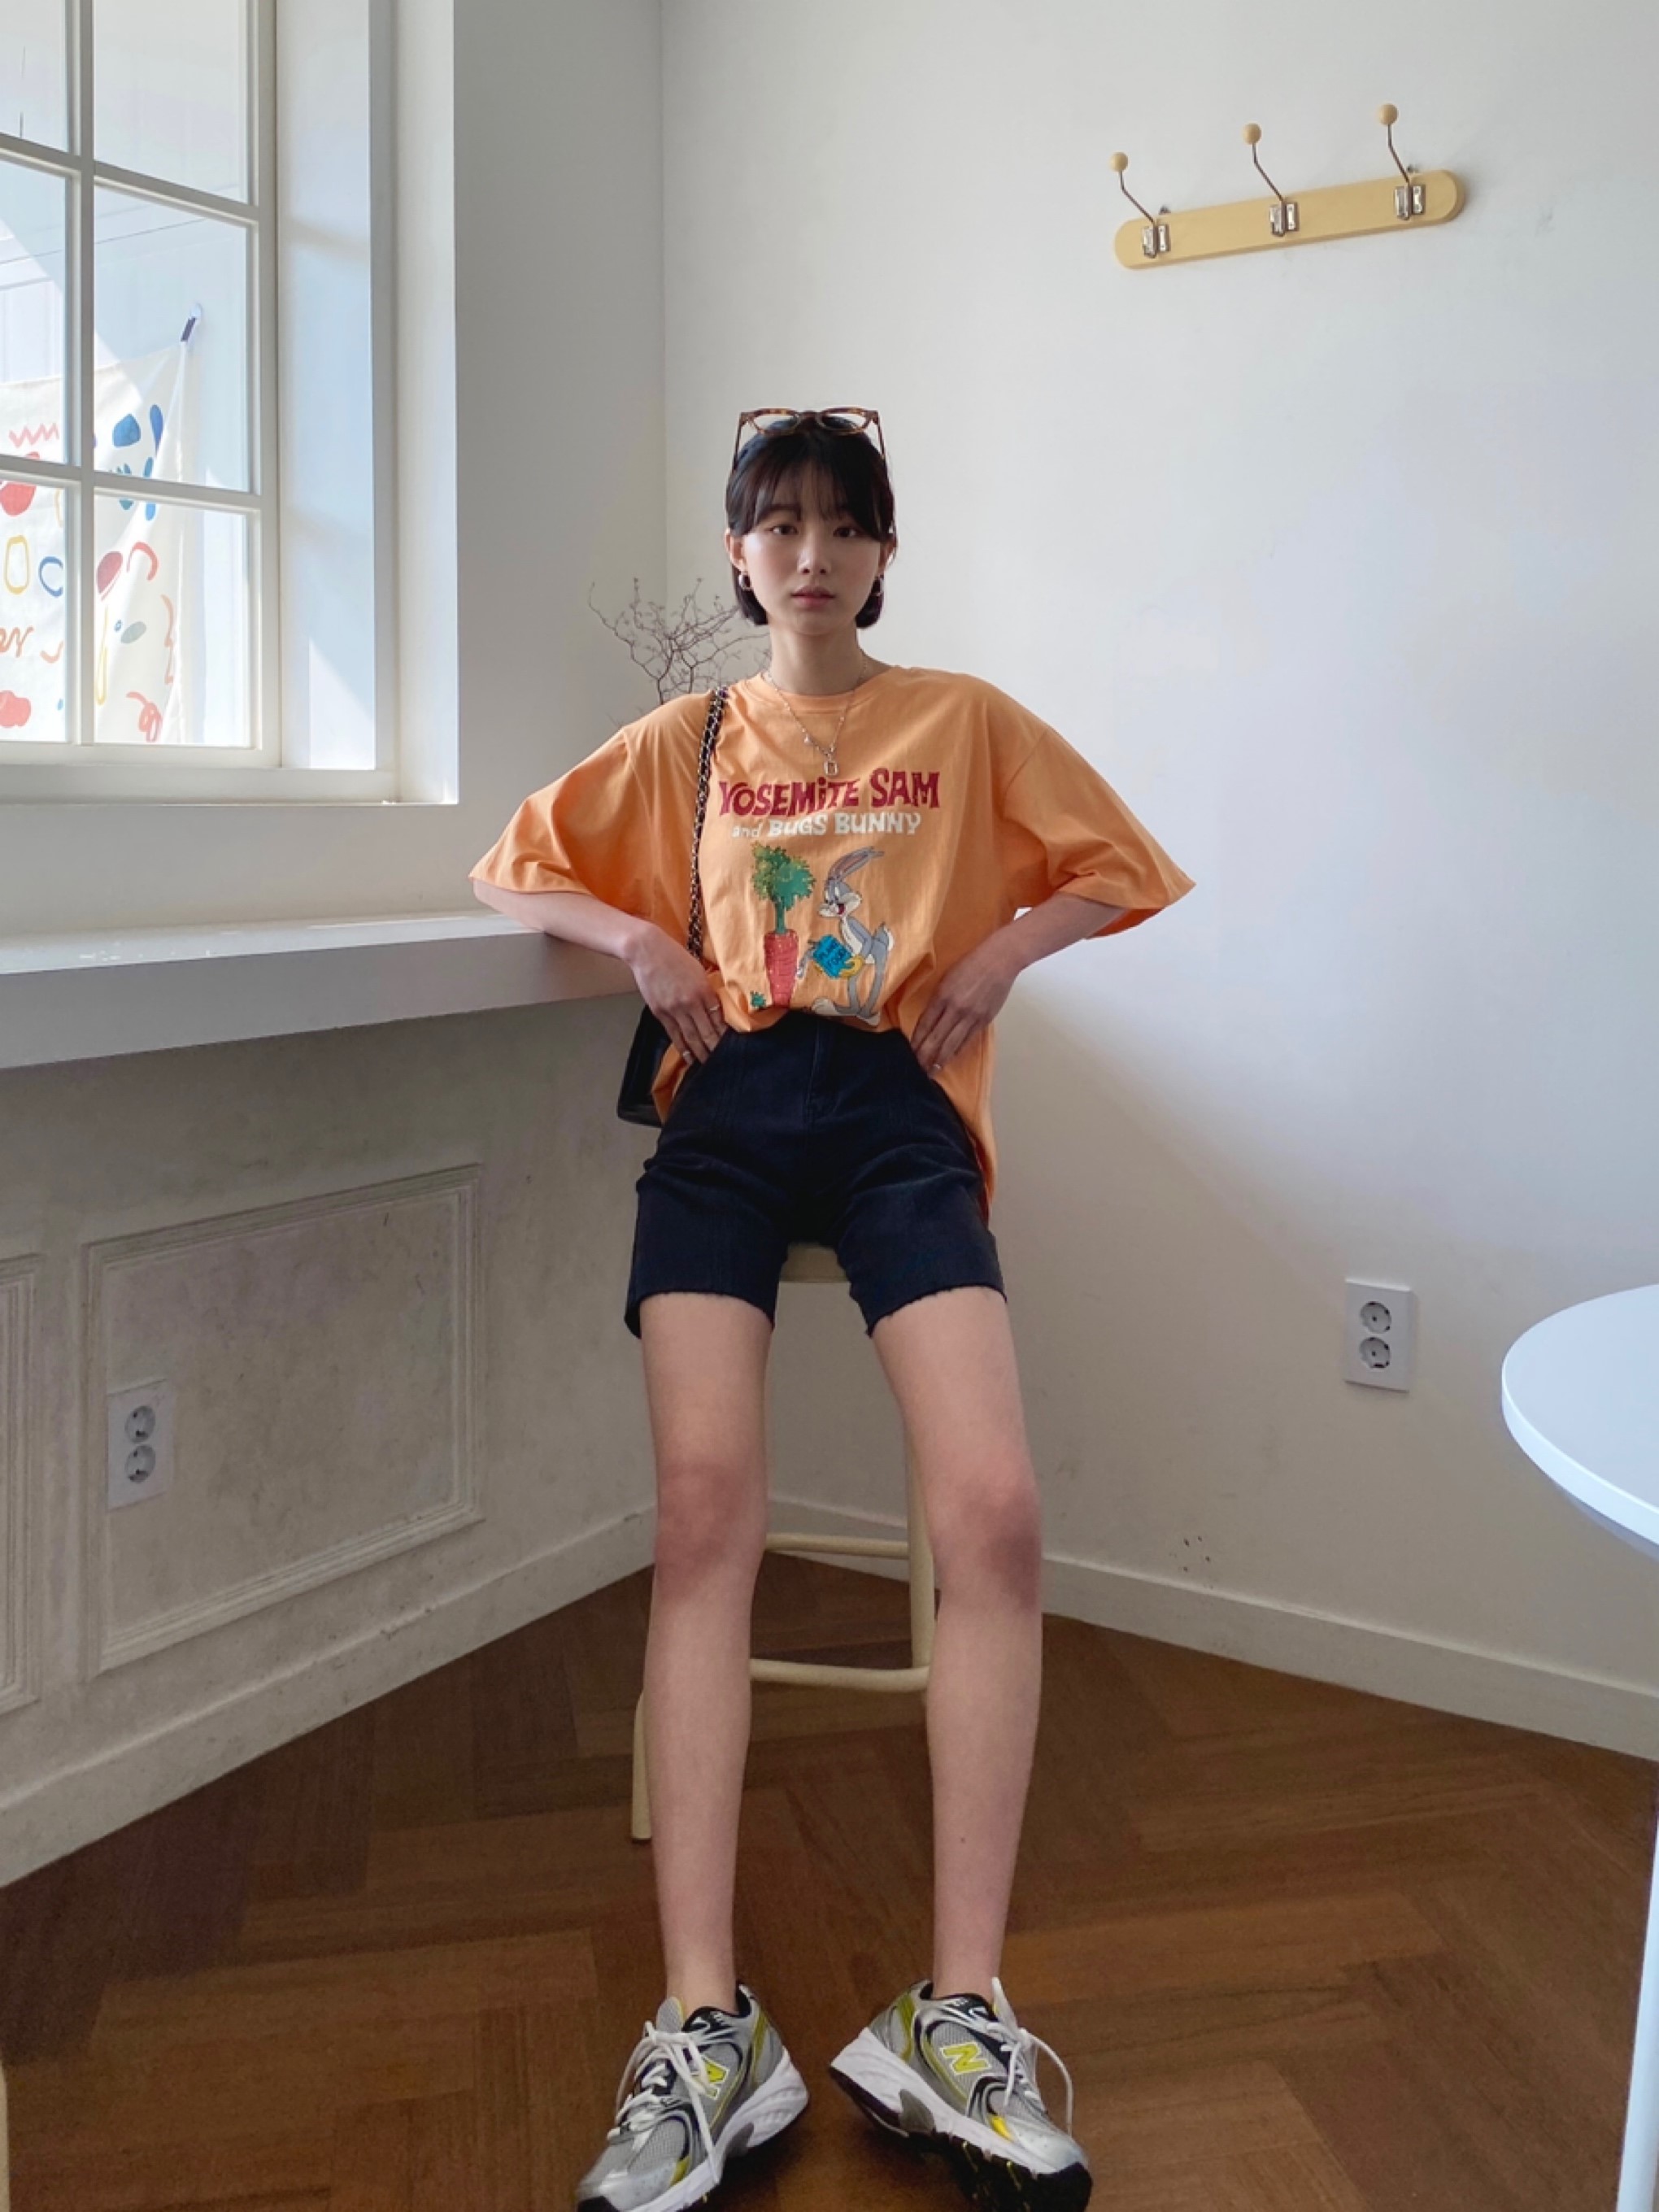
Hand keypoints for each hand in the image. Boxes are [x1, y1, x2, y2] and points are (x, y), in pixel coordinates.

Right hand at [628, 926, 725, 1061]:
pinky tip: (689, 1056)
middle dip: (714, 1049)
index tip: (731, 1045)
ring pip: (690, 1038)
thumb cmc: (674, 955)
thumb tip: (715, 1008)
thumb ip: (707, 990)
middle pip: (706, 1033)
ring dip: (700, 1053)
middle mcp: (690, 1003)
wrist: (646, 950)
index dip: (725, 1034)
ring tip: (707, 1064)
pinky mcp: (659, 1013)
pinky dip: (682, 1047)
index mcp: (703, 990)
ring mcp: (673, 1010)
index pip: (718, 1019)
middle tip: (722, 1061)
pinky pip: (674, 1034)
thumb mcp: (698, 970)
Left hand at [909, 937, 1018, 1074]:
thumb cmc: (972, 963)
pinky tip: (950, 1058)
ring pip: (952, 1044)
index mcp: (943, 995)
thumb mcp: (947, 977)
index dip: (917, 1040)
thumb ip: (939, 999)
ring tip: (931, 1071)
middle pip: (936, 1038)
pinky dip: (957, 1050)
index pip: (925, 1024)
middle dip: (925, 1055)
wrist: (999, 960)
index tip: (910, 1051)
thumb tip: (932, 1019)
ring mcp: (971, 1016)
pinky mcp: (984, 1020)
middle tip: (917, 1069)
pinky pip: (967, 1040)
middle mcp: (955, 1008)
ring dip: (940, 1059)